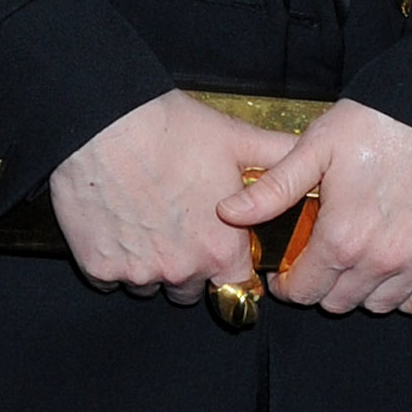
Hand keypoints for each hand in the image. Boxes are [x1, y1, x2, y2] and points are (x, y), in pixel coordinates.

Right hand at [49, 90, 298, 303]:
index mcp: (220, 250)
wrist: (102, 122)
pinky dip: (115, 260)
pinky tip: (116, 224)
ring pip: (150, 285)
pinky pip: (110, 280)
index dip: (232, 269)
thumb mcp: (236, 141)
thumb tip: (314, 167)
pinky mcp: (97, 268)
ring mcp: (136, 273)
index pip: (239, 290)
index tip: (222, 251)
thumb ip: (280, 162)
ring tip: (145, 219)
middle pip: (192, 289)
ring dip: (152, 264)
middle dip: (190, 266)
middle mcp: (180, 271)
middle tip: (179, 224)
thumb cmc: (169, 129)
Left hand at [220, 102, 411, 318]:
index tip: (290, 269)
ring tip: (360, 257)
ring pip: (380, 304)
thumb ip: (274, 188)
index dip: (290, 283)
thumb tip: (227, 213)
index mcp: (341, 237)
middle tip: (324, 256)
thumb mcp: (317, 146)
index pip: (303, 292)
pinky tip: (400, 271)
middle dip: (324, 284)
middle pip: (339, 302)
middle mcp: (381, 260)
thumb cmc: (381, 120)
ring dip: (364, 289)